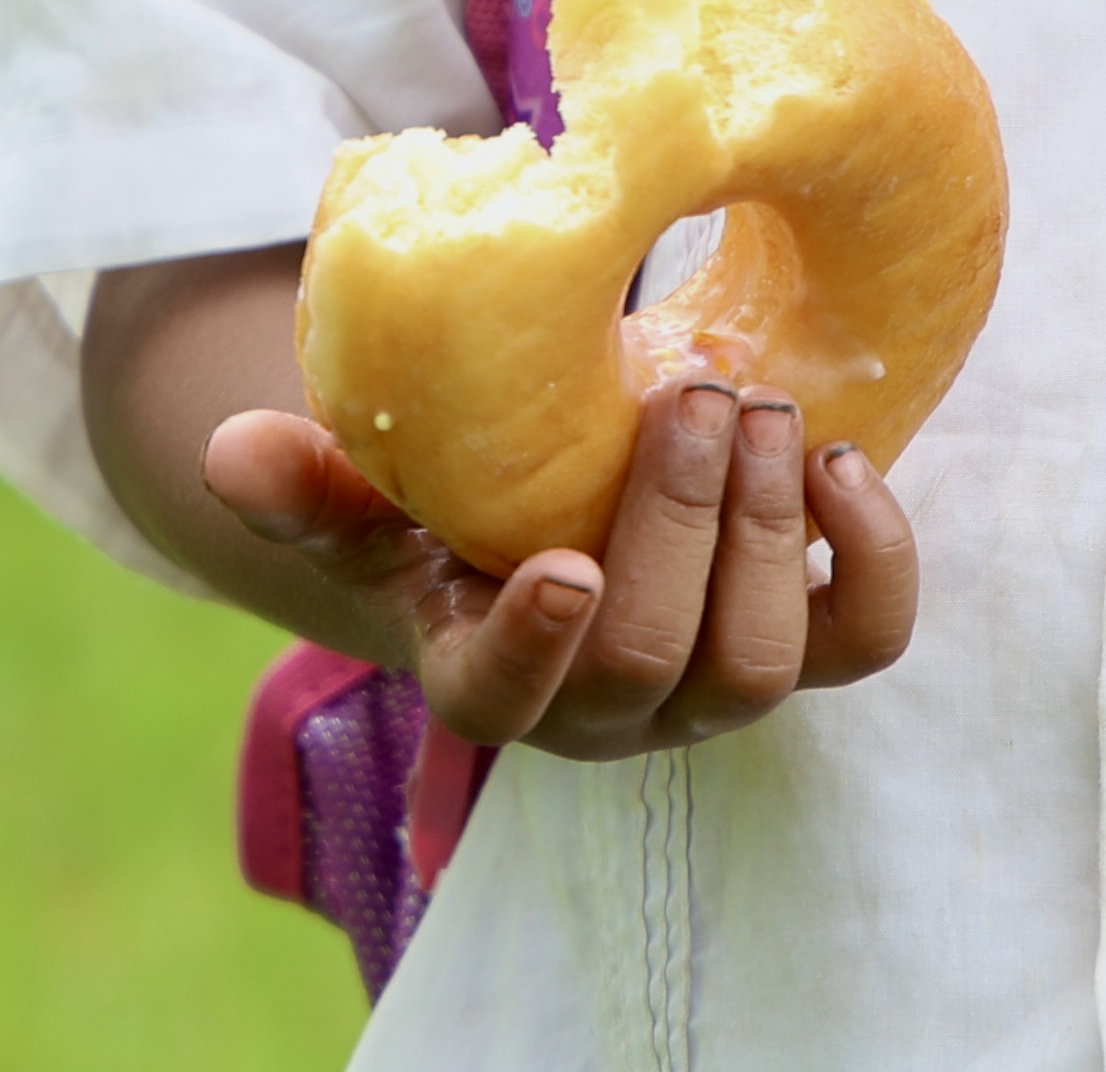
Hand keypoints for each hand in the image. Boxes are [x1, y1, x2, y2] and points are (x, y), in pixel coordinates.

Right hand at [200, 379, 914, 757]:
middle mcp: (608, 707)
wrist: (564, 516)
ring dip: (768, 532)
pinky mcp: (804, 645)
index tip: (559, 564)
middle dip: (680, 526)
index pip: (503, 702)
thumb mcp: (378, 499)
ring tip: (757, 409)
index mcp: (490, 677)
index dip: (534, 646)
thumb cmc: (455, 510)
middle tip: (692, 400)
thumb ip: (313, 481)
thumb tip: (230, 449)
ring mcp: (710, 685)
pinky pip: (865, 636)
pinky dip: (875, 556)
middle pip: (651, 654)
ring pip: (758, 661)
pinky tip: (841, 460)